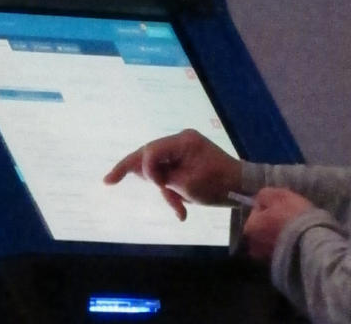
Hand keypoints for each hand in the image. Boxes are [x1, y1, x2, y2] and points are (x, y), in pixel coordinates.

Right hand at [104, 129, 241, 220]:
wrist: (242, 186)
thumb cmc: (217, 185)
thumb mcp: (188, 185)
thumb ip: (164, 178)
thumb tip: (147, 174)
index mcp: (183, 141)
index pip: (151, 151)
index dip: (145, 169)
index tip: (158, 187)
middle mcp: (180, 140)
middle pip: (148, 154)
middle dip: (131, 169)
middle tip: (107, 180)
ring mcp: (183, 148)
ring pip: (157, 165)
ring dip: (161, 187)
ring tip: (179, 210)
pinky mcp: (185, 158)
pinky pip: (168, 169)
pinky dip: (169, 186)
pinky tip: (176, 204)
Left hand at [242, 187, 313, 261]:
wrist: (312, 243)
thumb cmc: (292, 217)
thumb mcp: (278, 196)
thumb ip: (264, 195)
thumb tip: (260, 200)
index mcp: (249, 228)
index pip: (257, 211)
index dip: (270, 206)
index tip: (283, 205)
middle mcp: (253, 246)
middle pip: (263, 228)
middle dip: (272, 224)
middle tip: (289, 218)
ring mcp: (266, 260)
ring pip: (272, 242)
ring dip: (280, 236)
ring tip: (295, 231)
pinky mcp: (281, 268)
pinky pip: (282, 253)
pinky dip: (288, 247)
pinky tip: (298, 242)